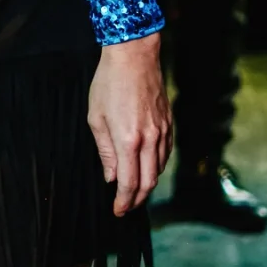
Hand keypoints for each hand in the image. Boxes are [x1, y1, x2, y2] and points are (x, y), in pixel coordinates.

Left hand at [87, 33, 171, 216]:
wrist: (134, 56)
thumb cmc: (109, 83)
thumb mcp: (96, 118)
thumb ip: (105, 151)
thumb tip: (111, 177)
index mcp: (128, 140)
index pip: (129, 183)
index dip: (124, 202)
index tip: (118, 211)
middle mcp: (150, 140)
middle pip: (149, 183)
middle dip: (137, 200)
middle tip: (127, 207)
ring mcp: (163, 132)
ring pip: (159, 170)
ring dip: (148, 185)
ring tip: (135, 192)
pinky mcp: (170, 124)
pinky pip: (166, 154)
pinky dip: (157, 167)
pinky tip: (147, 169)